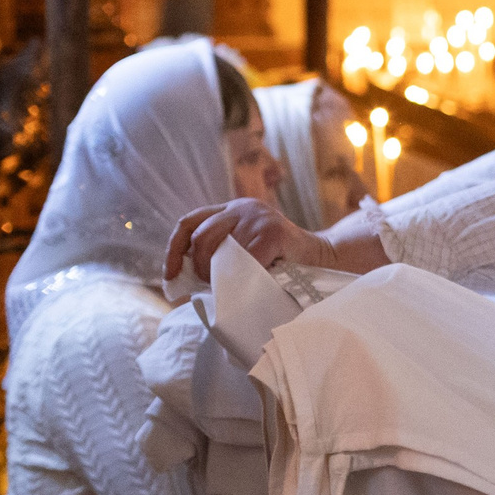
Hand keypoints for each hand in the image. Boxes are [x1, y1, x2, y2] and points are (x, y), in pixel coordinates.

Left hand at [165, 198, 328, 283]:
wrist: (324, 260)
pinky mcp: (273, 232)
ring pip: (219, 248)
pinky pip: (246, 259)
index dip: (173, 249)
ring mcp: (258, 217)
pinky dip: (244, 276)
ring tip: (228, 286)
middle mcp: (242, 208)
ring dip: (217, 274)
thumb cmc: (282, 263)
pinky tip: (251, 283)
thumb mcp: (247, 250)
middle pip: (200, 236)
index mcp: (231, 210)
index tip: (171, 275)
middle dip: (197, 266)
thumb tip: (185, 281)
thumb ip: (222, 253)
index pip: (189, 222)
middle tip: (208, 286)